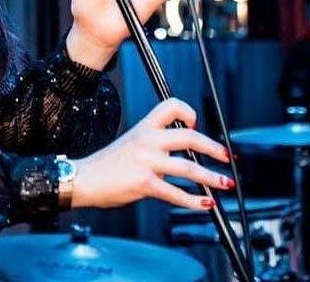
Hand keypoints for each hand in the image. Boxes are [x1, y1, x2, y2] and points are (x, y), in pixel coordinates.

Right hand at [71, 98, 232, 209]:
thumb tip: (178, 154)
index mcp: (144, 127)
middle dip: (214, 148)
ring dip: (212, 177)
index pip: (171, 106)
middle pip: (189, 136)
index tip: (198, 126)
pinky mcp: (144, 183)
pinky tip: (203, 203)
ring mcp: (146, 162)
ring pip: (189, 167)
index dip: (189, 113)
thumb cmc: (105, 165)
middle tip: (226, 156)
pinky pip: (176, 193)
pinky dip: (194, 200)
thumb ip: (153, 144)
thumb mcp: (130, 143)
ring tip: (224, 182)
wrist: (83, 178)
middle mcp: (147, 140)